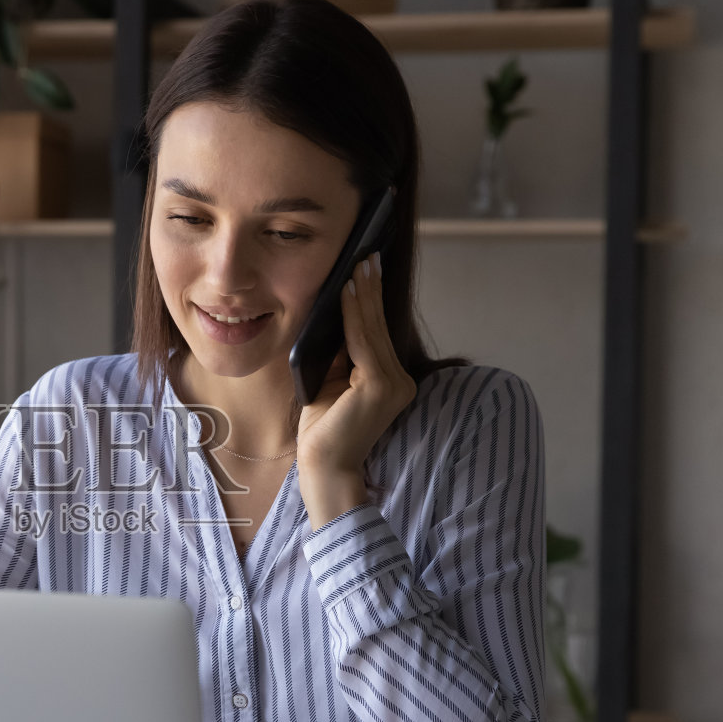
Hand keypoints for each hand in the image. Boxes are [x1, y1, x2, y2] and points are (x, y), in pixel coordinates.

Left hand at [296, 252, 416, 525]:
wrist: (322, 467)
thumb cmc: (321, 429)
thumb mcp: (330, 382)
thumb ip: (339, 353)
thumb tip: (334, 314)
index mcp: (390, 381)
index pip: (377, 334)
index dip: (371, 299)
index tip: (367, 266)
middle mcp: (400, 381)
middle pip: (379, 327)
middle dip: (371, 288)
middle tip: (367, 253)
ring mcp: (394, 384)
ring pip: (372, 331)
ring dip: (363, 294)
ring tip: (358, 264)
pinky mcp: (381, 387)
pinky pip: (363, 342)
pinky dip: (354, 314)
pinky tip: (347, 290)